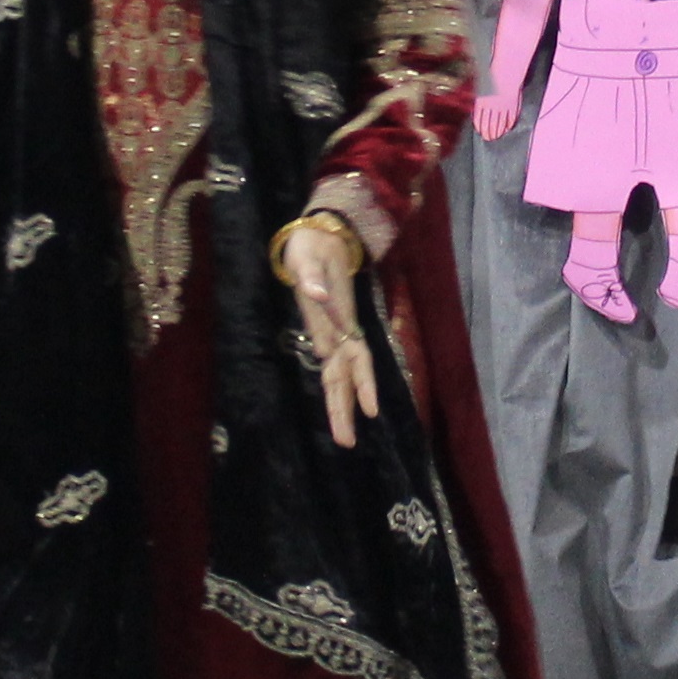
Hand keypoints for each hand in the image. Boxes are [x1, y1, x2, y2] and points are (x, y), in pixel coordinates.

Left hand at [276, 212, 381, 446]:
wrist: (320, 235)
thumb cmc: (311, 246)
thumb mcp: (307, 257)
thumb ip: (311, 279)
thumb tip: (318, 296)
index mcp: (339, 317)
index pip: (353, 357)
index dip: (361, 384)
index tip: (370, 412)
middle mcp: (343, 329)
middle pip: (349, 374)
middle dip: (347, 408)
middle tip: (346, 443)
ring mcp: (338, 331)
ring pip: (344, 374)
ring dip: (343, 404)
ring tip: (345, 437)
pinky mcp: (331, 331)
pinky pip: (338, 366)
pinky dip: (339, 389)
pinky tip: (340, 407)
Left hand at [473, 76, 521, 141]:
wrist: (506, 70)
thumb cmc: (493, 77)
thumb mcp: (482, 89)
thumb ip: (480, 103)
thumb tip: (479, 117)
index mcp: (482, 101)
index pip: (480, 120)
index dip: (480, 129)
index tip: (481, 133)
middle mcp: (492, 105)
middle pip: (489, 124)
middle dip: (488, 133)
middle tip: (488, 138)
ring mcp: (503, 106)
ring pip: (499, 124)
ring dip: (497, 132)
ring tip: (496, 136)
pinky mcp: (513, 105)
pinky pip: (510, 119)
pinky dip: (508, 125)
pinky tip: (506, 129)